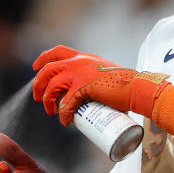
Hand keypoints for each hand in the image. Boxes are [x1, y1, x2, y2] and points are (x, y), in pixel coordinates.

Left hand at [31, 45, 168, 125]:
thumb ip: (93, 77)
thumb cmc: (124, 84)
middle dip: (38, 85)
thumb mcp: (103, 73)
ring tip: (51, 112)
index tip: (35, 68)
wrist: (137, 87)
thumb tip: (84, 94)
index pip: (56, 51)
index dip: (42, 59)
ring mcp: (81, 73)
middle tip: (39, 98)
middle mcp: (79, 62)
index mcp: (83, 57)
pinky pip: (67, 102)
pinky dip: (63, 114)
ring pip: (52, 86)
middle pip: (48, 70)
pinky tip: (65, 121)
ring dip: (48, 101)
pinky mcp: (84, 87)